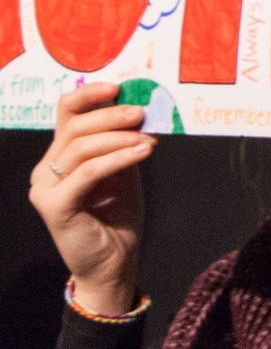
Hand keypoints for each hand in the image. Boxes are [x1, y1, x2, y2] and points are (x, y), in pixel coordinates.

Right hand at [30, 83, 152, 316]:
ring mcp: (46, 189)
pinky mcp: (54, 207)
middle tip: (142, 113)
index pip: (66, 115)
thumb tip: (142, 110)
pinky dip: (117, 158)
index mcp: (60, 157)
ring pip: (79, 148)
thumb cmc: (118, 216)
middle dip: (110, 115)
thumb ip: (124, 143)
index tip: (118, 87)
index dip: (88, 95)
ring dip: (118, 138)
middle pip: (73, 127)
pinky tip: (142, 152)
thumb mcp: (125, 170)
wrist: (114, 262)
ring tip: (147, 138)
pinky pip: (86, 173)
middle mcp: (46, 170)